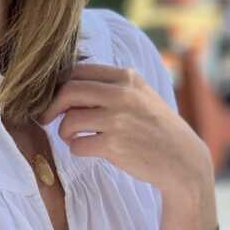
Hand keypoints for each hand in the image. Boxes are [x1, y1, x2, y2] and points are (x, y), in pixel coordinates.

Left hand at [37, 62, 211, 196]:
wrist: (181, 159)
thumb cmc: (157, 128)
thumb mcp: (142, 95)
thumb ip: (113, 86)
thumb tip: (68, 86)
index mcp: (127, 77)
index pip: (79, 71)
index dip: (60, 84)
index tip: (55, 96)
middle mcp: (122, 95)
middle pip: (69, 91)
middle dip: (52, 106)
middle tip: (47, 117)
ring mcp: (117, 120)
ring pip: (69, 120)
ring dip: (64, 131)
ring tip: (71, 137)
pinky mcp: (113, 146)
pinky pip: (77, 145)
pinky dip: (76, 149)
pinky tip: (86, 149)